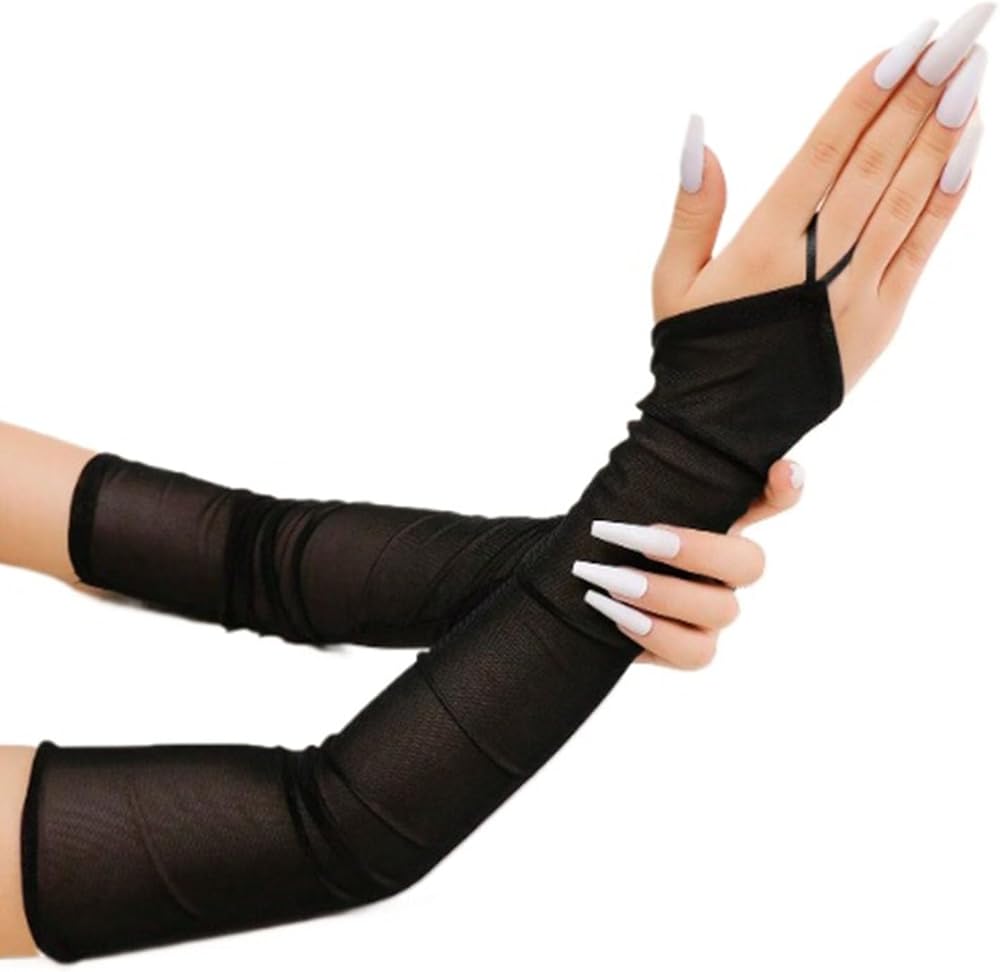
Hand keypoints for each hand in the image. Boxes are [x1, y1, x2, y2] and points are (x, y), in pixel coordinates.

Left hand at [575, 458, 803, 668]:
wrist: (576, 580)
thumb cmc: (605, 533)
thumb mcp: (624, 499)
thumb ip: (653, 475)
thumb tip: (655, 433)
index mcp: (721, 520)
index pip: (773, 500)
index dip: (785, 489)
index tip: (783, 471)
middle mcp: (728, 568)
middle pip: (750, 564)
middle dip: (695, 551)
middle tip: (640, 539)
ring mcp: (715, 612)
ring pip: (722, 611)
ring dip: (662, 593)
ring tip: (610, 579)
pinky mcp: (692, 649)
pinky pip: (696, 653)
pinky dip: (654, 633)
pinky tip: (613, 612)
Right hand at [653, 5, 989, 390]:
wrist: (721, 431)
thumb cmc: (695, 351)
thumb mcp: (673, 283)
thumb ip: (692, 210)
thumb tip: (701, 135)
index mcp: (763, 247)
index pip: (826, 153)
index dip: (867, 95)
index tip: (905, 44)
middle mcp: (818, 263)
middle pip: (878, 163)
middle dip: (922, 92)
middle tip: (961, 31)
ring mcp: (856, 292)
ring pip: (908, 197)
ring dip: (944, 131)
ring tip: (972, 71)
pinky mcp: (881, 319)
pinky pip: (922, 248)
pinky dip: (947, 198)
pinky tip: (966, 149)